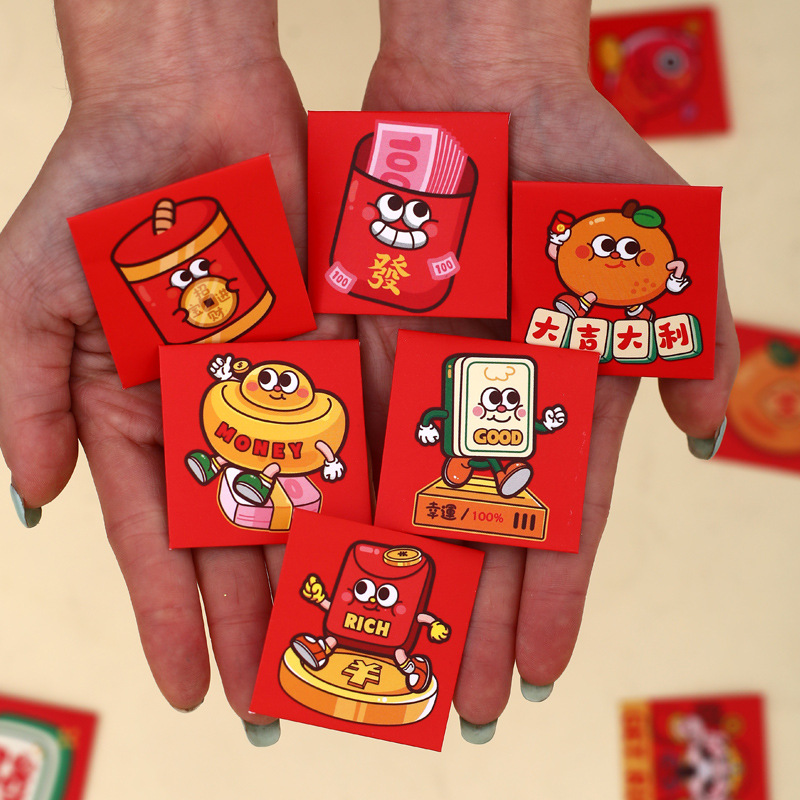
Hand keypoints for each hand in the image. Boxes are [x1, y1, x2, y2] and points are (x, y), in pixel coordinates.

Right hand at [0, 0, 352, 740]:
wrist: (187, 105)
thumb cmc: (98, 192)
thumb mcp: (29, 295)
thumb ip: (25, 397)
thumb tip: (40, 499)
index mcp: (136, 415)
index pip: (154, 540)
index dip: (168, 616)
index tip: (188, 688)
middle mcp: (213, 414)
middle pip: (235, 539)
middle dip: (249, 620)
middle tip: (272, 703)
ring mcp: (278, 386)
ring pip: (302, 498)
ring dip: (314, 572)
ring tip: (335, 648)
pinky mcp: (334, 348)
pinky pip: (355, 429)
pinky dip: (368, 488)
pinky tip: (384, 551)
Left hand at [363, 0, 738, 737]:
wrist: (487, 95)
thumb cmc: (580, 163)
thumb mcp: (662, 253)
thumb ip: (686, 341)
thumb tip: (706, 433)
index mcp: (563, 400)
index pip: (560, 526)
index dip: (550, 602)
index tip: (539, 673)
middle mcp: (492, 407)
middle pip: (483, 539)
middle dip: (478, 623)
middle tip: (466, 707)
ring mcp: (428, 384)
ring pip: (415, 508)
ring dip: (411, 586)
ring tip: (398, 667)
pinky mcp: (367, 353)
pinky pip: (356, 444)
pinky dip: (348, 507)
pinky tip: (339, 572)